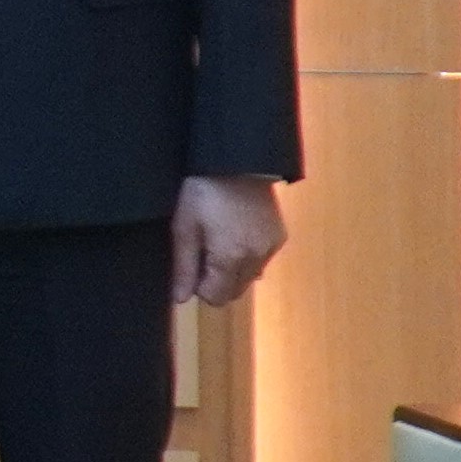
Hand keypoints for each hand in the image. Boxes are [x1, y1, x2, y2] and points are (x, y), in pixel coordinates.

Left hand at [173, 173, 288, 305]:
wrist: (237, 161)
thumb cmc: (202, 193)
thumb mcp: (184, 227)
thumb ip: (184, 266)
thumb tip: (180, 300)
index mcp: (232, 258)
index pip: (217, 297)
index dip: (199, 286)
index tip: (192, 265)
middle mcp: (257, 258)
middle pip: (234, 291)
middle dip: (216, 281)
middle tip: (203, 252)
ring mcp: (272, 247)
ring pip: (249, 278)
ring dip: (233, 270)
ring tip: (219, 240)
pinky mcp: (279, 236)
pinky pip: (262, 260)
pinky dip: (248, 257)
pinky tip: (236, 234)